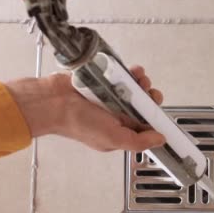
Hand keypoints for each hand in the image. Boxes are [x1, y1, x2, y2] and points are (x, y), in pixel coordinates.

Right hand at [5, 67, 166, 151]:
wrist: (54, 101)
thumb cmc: (78, 123)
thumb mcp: (113, 138)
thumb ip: (138, 141)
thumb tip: (160, 139)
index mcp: (120, 132)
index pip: (145, 126)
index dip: (155, 118)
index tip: (160, 111)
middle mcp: (117, 116)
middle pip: (143, 106)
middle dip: (150, 97)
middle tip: (149, 93)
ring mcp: (111, 98)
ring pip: (136, 89)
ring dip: (142, 83)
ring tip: (140, 79)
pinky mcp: (105, 82)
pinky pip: (124, 76)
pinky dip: (131, 73)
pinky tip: (134, 71)